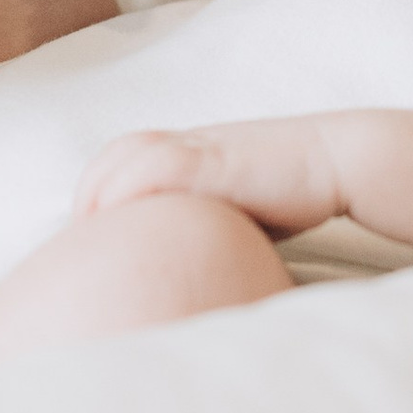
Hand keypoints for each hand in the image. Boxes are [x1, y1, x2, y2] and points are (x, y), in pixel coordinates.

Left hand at [75, 116, 353, 237]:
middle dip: (88, 192)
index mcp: (192, 149)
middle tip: (76, 237)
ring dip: (99, 189)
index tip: (87, 234)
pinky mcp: (213, 159)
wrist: (336, 161)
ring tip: (86, 229)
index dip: (98, 191)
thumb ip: (209, 222)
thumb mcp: (240, 205)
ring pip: (126, 155)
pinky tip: (114, 217)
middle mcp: (189, 142)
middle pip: (114, 153)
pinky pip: (155, 166)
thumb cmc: (293, 194)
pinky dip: (126, 187)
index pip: (123, 156)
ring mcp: (201, 146)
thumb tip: (190, 269)